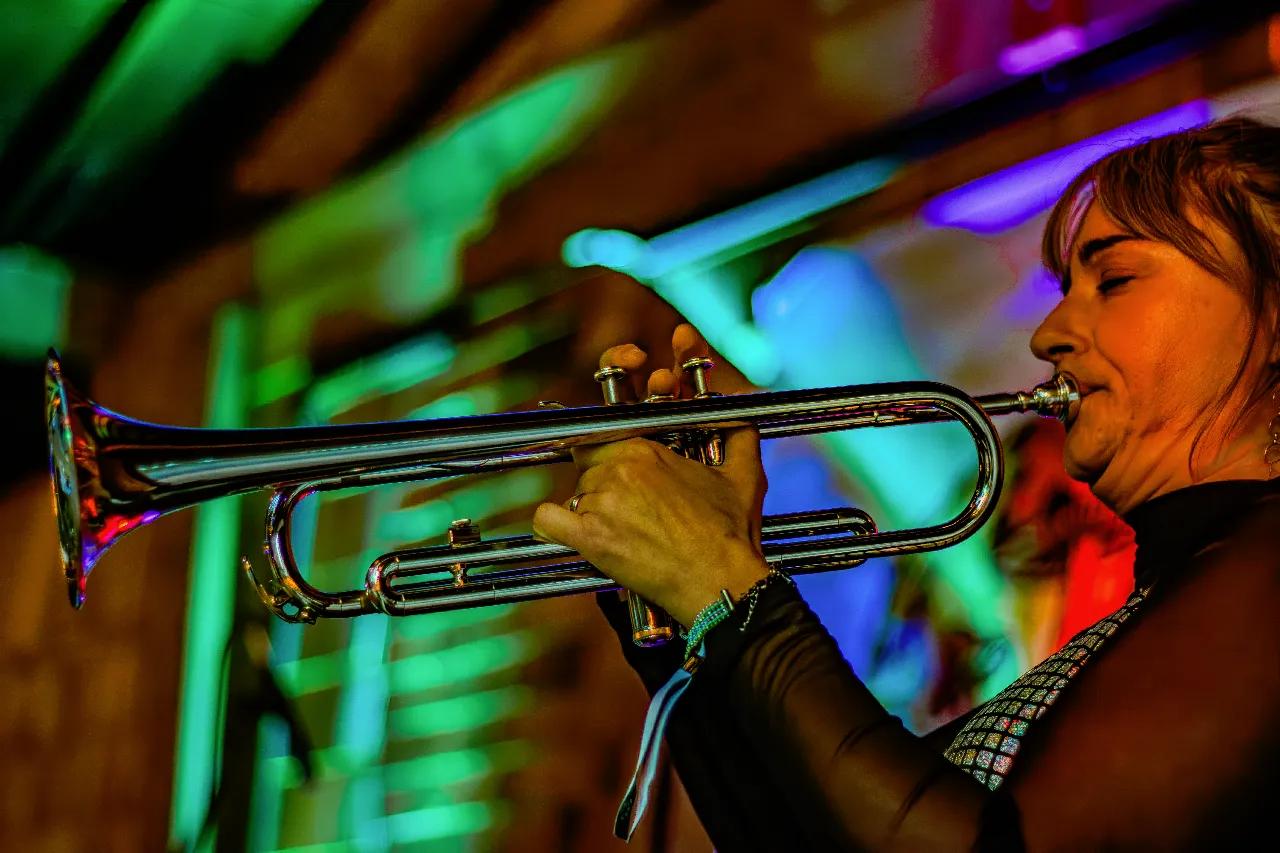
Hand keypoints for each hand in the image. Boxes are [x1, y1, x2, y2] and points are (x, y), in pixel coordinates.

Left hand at [532, 325, 769, 625]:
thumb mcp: (744, 473)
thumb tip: (741, 406)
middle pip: (590, 464)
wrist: (722, 582)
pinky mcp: (589, 538)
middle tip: (632, 505)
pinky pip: (548, 521)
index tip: (611, 450)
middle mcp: (619, 468)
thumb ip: (740, 431)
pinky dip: (553, 525)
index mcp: (646, 448)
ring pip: (578, 493)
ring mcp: (601, 501)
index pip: (606, 430)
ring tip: (624, 528)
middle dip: (606, 480)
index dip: (607, 436)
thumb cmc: (732, 532)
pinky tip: (569, 532)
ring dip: (592, 507)